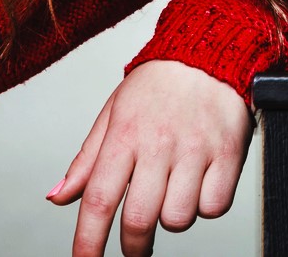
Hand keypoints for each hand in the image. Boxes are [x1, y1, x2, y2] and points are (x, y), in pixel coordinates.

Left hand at [49, 60, 252, 256]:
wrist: (212, 49)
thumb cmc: (160, 83)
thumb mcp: (114, 113)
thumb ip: (86, 159)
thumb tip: (57, 197)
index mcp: (124, 136)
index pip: (98, 201)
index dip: (88, 242)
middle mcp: (159, 144)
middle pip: (139, 219)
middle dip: (133, 247)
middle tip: (135, 248)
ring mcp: (197, 149)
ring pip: (178, 218)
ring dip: (172, 219)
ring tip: (174, 197)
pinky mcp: (230, 151)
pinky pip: (215, 205)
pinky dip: (206, 206)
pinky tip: (201, 186)